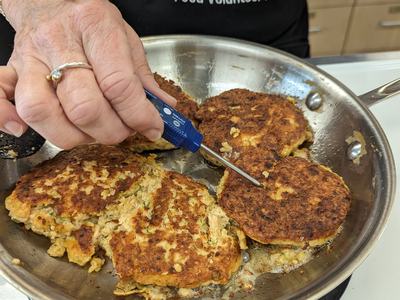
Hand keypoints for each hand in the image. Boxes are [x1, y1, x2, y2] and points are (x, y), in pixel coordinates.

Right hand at [1, 0, 175, 147]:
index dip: (139, 115)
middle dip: (111, 131)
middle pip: (83, 105)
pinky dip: (7, 119)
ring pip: (42, 111)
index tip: (153, 128)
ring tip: (91, 132)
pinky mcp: (11, 71)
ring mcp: (30, 58)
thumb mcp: (126, 39)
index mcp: (95, 26)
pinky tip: (25, 130)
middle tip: (123, 130)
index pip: (119, 84)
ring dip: (74, 135)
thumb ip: (144, 78)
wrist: (50, 1)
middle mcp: (58, 41)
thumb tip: (166, 110)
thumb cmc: (91, 22)